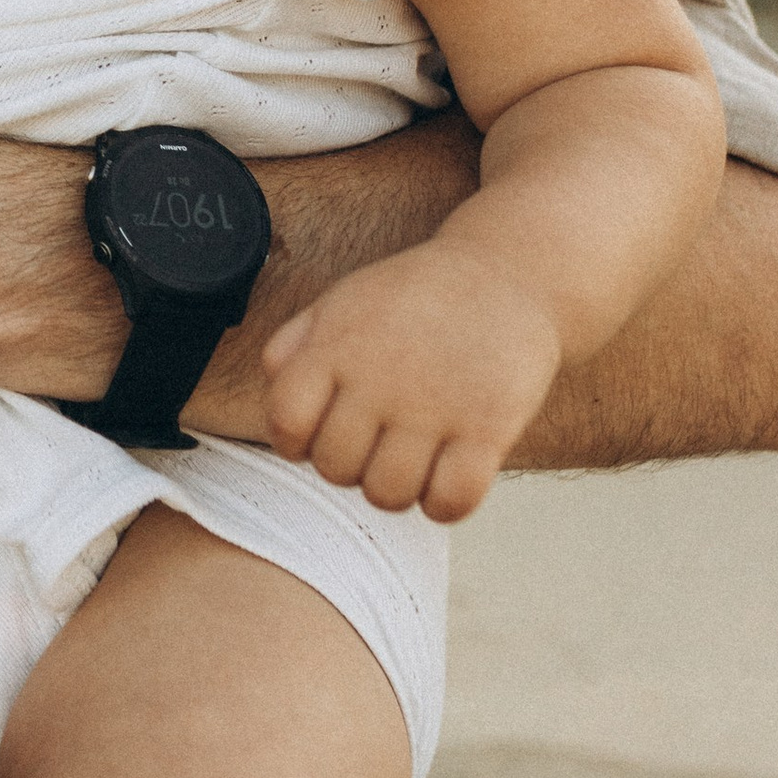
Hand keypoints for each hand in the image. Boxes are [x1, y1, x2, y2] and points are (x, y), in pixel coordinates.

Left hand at [262, 243, 563, 522]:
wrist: (506, 274)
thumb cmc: (414, 297)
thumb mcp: (341, 300)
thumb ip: (294, 344)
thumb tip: (272, 389)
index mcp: (336, 346)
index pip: (285, 422)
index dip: (295, 441)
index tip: (320, 431)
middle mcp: (379, 379)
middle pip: (335, 469)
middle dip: (348, 466)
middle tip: (374, 443)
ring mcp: (434, 406)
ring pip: (387, 495)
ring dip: (395, 489)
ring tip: (410, 459)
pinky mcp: (489, 428)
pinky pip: (450, 502)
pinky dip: (443, 503)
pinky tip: (448, 475)